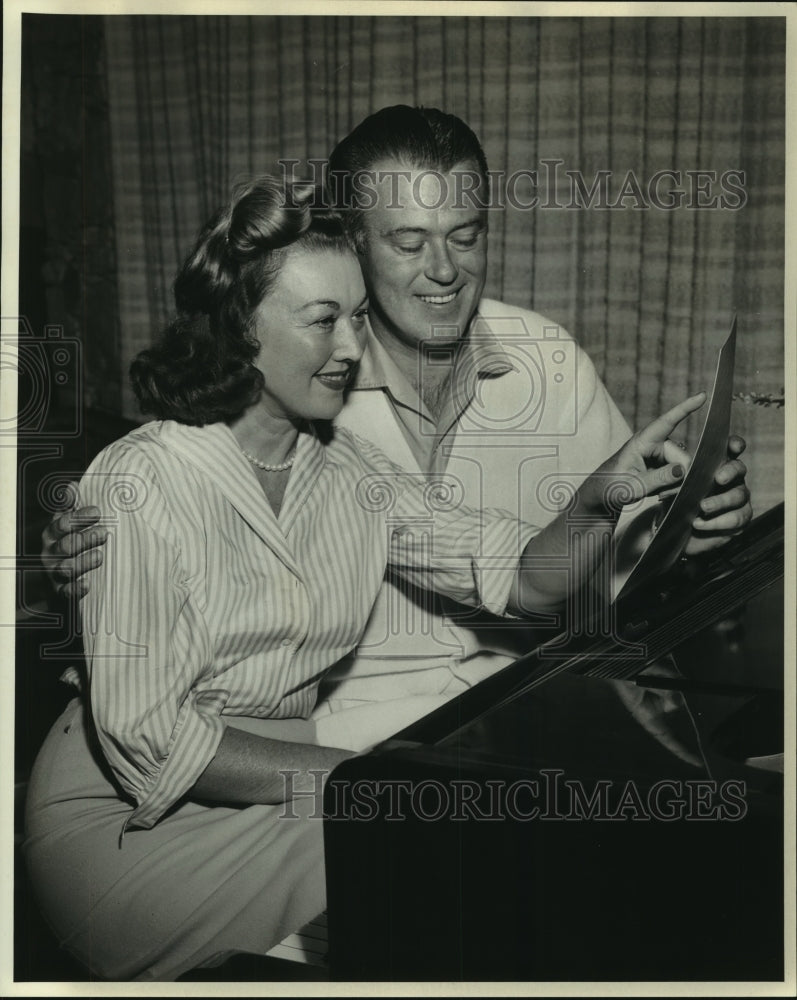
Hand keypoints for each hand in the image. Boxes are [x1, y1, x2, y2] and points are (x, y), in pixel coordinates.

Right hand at [41, 488, 107, 598]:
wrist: (60, 576)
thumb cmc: (68, 542)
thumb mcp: (66, 523)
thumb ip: (69, 506)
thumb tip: (72, 486)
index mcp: (52, 533)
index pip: (63, 524)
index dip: (79, 518)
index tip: (98, 512)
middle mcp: (50, 552)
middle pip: (66, 546)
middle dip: (85, 539)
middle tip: (105, 533)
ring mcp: (54, 572)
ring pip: (66, 568)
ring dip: (83, 562)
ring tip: (100, 556)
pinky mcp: (61, 590)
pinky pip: (66, 591)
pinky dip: (76, 588)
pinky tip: (87, 584)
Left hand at [579, 392, 707, 516]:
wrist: (604, 493)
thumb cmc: (612, 486)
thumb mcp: (633, 486)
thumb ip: (658, 479)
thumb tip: (682, 470)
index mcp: (642, 441)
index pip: (666, 422)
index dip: (685, 408)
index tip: (702, 396)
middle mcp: (654, 444)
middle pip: (682, 457)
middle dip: (679, 478)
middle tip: (663, 495)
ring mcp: (660, 454)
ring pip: (683, 468)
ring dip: (675, 484)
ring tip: (657, 494)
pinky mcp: (664, 463)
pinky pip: (679, 474)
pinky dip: (673, 486)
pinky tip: (661, 493)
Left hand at [682, 434, 751, 555]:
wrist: (673, 532)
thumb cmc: (673, 503)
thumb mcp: (669, 487)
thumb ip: (674, 477)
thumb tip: (678, 470)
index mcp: (715, 465)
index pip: (730, 449)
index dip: (735, 444)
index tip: (733, 446)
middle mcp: (731, 479)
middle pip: (739, 469)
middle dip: (730, 472)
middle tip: (718, 479)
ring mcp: (738, 498)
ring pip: (739, 495)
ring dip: (720, 501)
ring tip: (702, 507)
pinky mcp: (739, 519)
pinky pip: (736, 518)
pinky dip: (717, 521)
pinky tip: (699, 523)